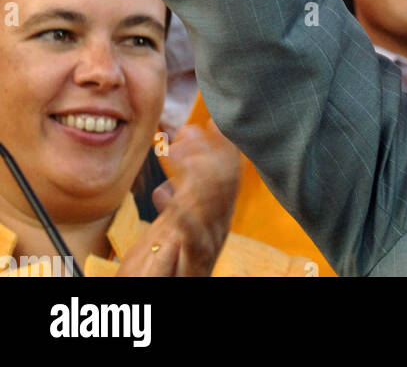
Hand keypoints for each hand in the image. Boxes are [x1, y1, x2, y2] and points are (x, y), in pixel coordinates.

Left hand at [116, 122, 240, 277]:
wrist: (166, 296)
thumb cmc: (168, 261)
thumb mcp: (175, 217)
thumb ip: (181, 186)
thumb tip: (181, 144)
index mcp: (218, 214)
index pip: (228, 173)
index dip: (221, 146)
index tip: (208, 122)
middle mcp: (218, 227)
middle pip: (221, 183)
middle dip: (206, 154)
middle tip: (187, 131)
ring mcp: (207, 246)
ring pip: (209, 204)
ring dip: (192, 174)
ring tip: (174, 151)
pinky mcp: (192, 265)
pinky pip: (191, 237)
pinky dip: (181, 214)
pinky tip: (165, 195)